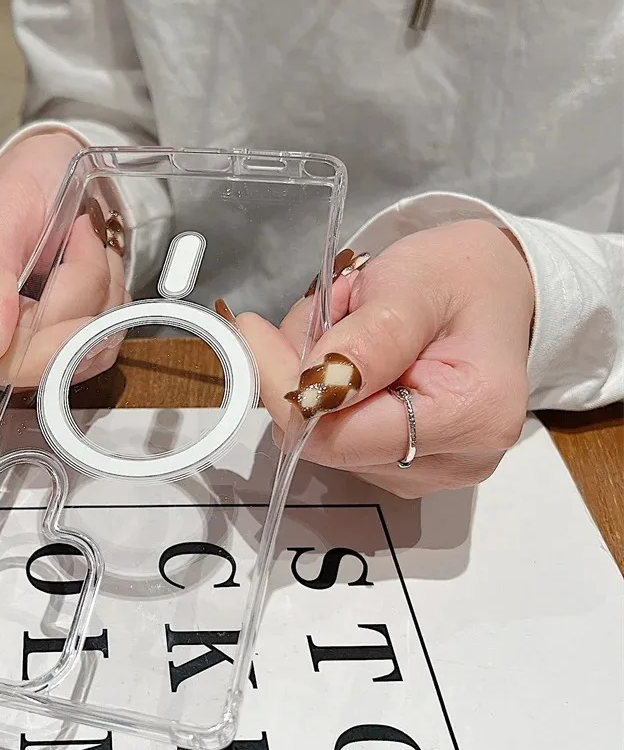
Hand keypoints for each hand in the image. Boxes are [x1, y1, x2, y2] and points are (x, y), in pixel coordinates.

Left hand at [229, 220, 534, 497]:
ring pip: (326, 441)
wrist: (495, 289)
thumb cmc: (461, 277)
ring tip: (352, 326)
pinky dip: (330, 398)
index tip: (254, 333)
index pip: (340, 436)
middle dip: (304, 375)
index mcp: (472, 415)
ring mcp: (433, 473)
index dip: (287, 389)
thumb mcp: (413, 284)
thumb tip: (312, 388)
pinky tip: (357, 359)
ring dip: (316, 381)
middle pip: (329, 442)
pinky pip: (340, 441)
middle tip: (324, 310)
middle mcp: (458, 461)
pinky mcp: (408, 470)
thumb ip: (367, 339)